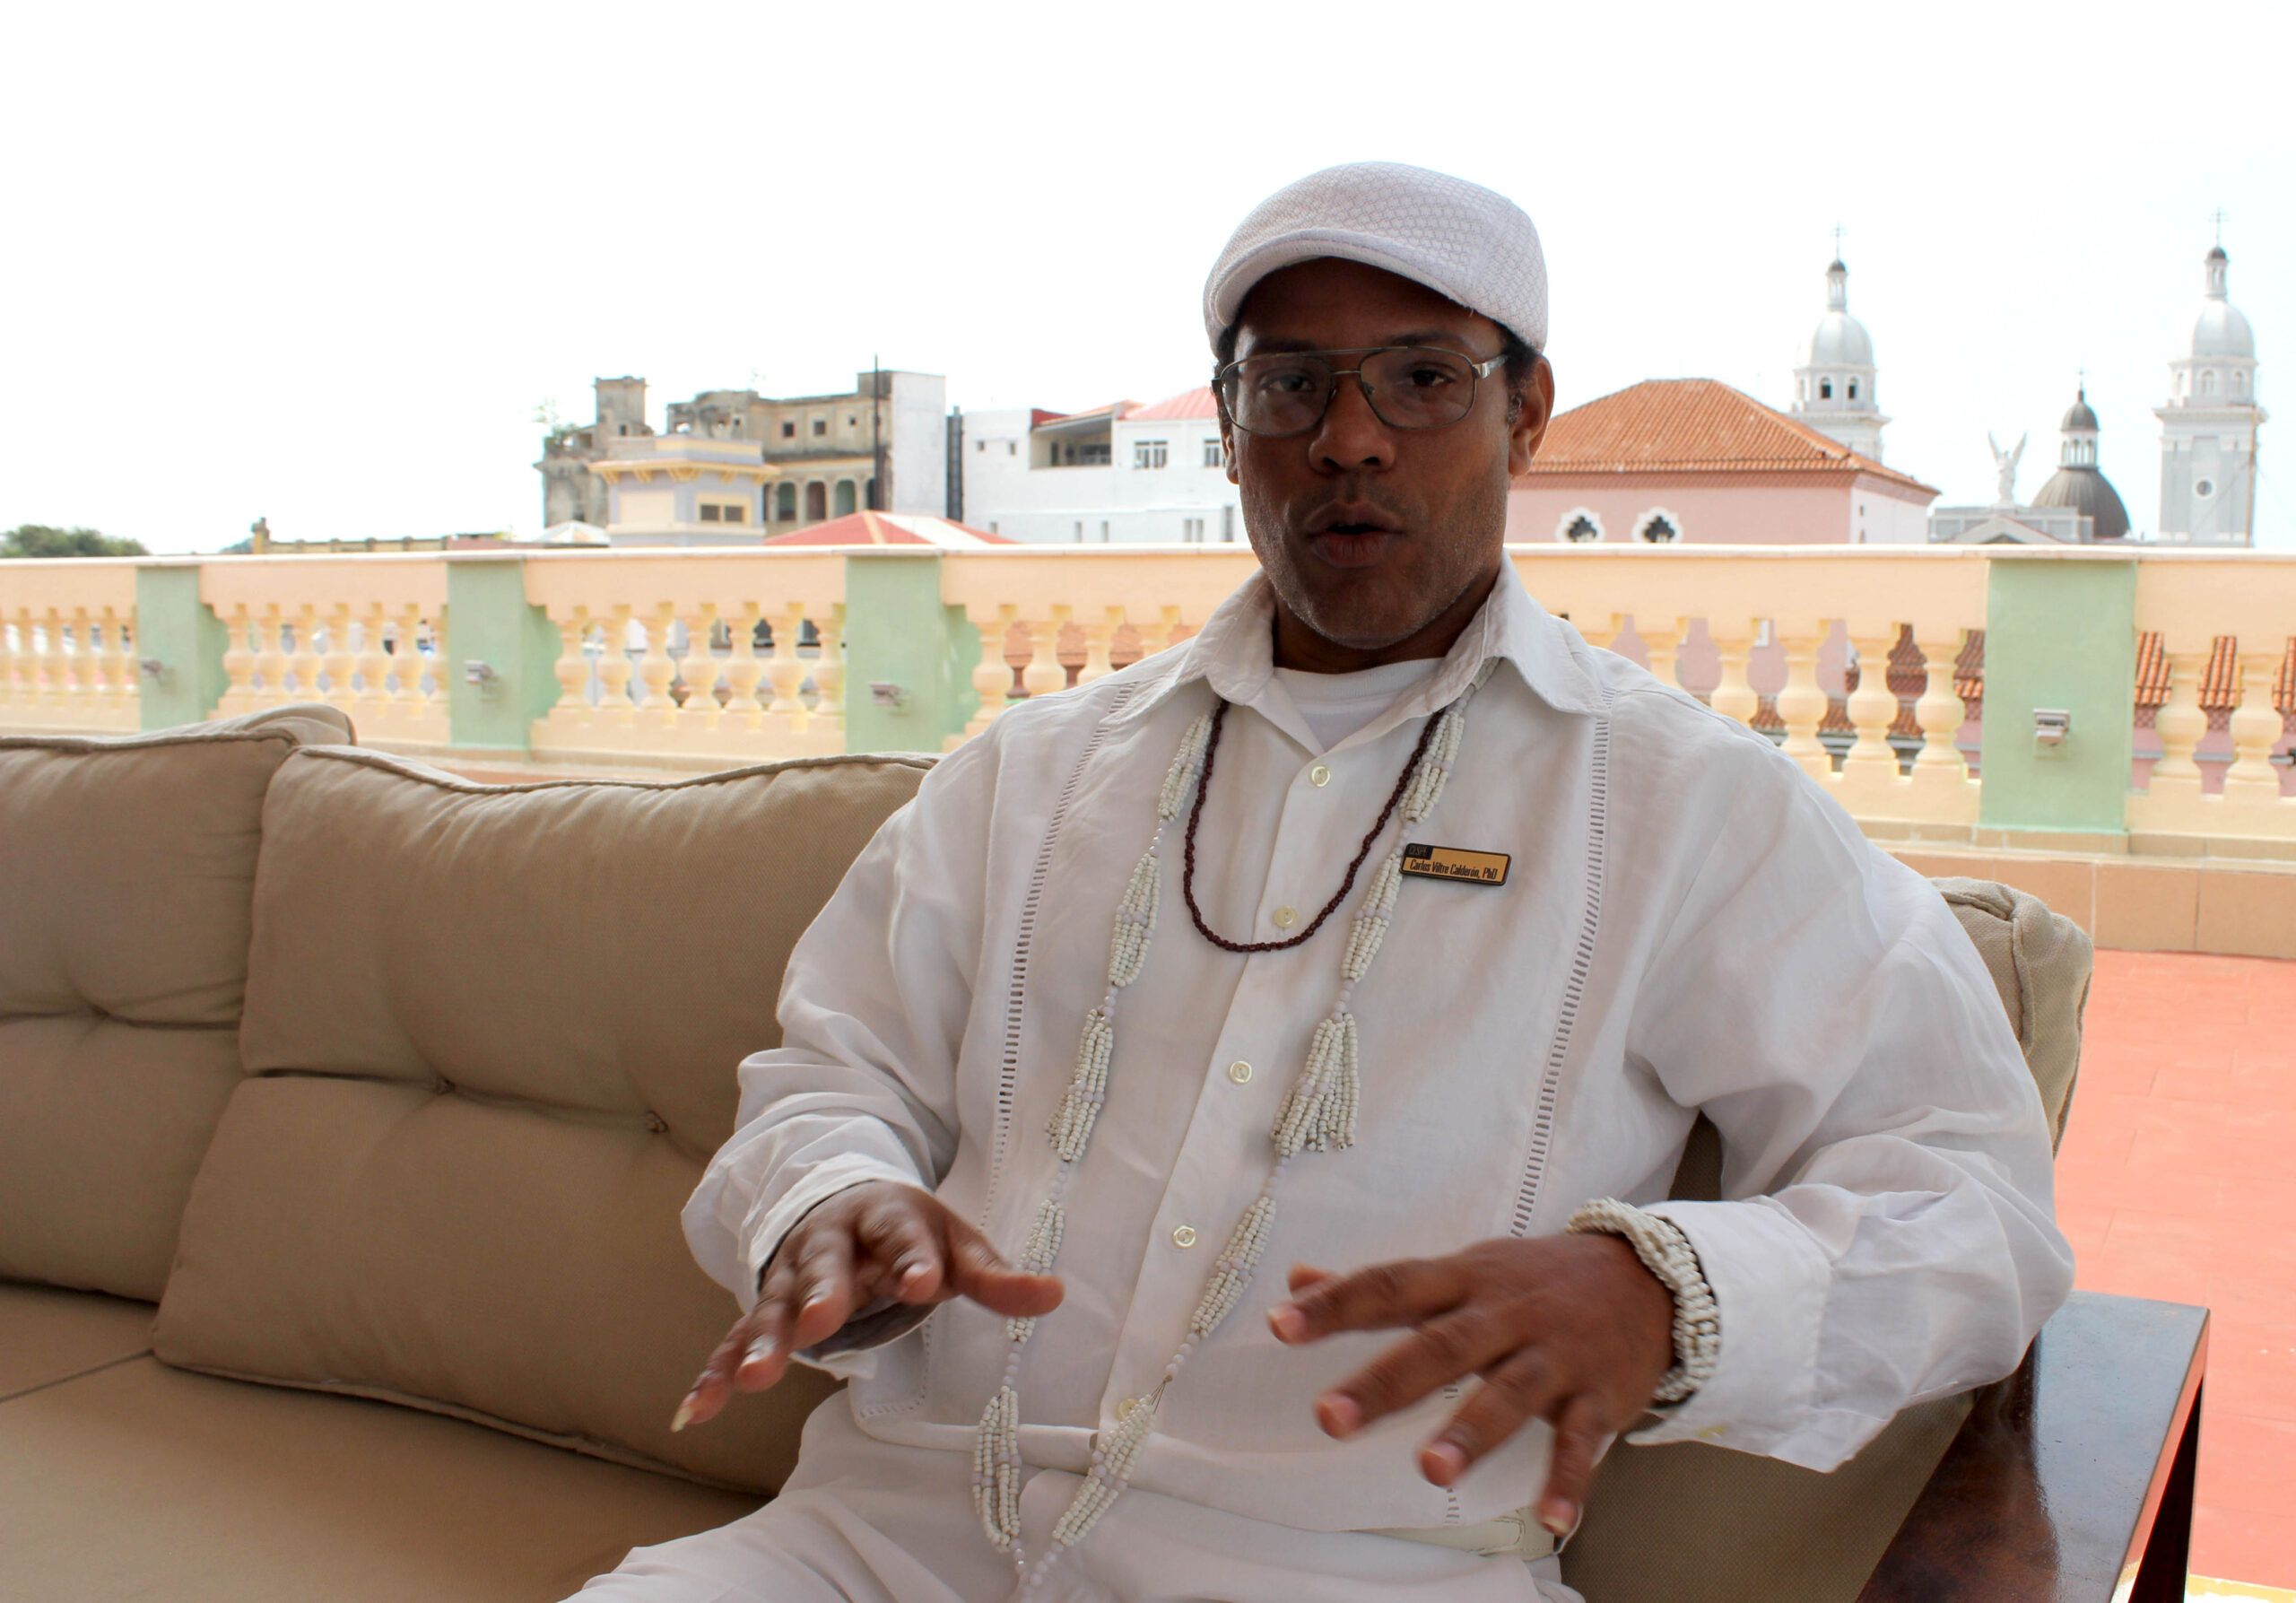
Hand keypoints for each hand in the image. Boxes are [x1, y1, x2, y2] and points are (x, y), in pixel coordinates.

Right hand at [674, 1181, 1062, 1430]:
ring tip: (752, 1381)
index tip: (926, 1284)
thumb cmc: (912, 1237)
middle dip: (822, 1294)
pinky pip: (733, 1341)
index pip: (904, 1237)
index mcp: (887, 1219)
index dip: (916, 1260)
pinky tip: (696, 1410)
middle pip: (824, 1267)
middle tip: (821, 1324)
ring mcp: (790, 1277)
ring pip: (772, 1306)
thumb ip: (998, 1277)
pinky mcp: (764, 1309)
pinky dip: (714, 1373)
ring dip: (761, 1341)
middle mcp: (830, 1243)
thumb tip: (1056, 1295)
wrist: (845, 1205)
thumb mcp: (958, 1246)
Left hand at [1267, 1234, 1674, 1536]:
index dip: (1335, 1304)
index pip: (1390, 1286)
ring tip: (1430, 1470)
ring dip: (1470, 1431)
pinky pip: (1582, 1441)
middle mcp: (1505, 1312)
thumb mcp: (1462, 1270)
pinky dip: (1568, 1481)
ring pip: (1508, 1392)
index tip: (1280, 1323)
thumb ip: (1383, 1285)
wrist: (1648, 1277)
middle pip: (1440, 1345)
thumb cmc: (1533, 1281)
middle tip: (1328, 1418)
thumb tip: (1299, 1278)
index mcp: (1464, 1279)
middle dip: (1385, 1382)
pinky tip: (1550, 1520)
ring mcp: (1553, 1354)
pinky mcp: (1598, 1395)